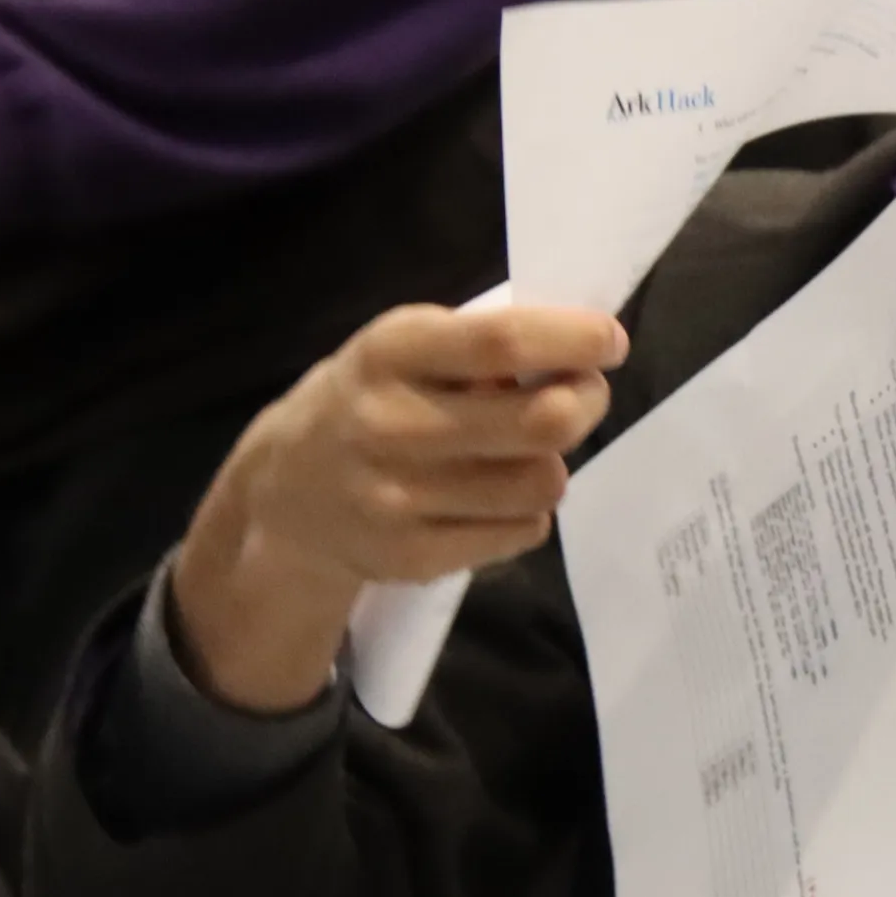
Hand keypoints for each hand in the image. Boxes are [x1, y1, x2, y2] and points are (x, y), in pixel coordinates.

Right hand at [168, 303, 625, 714]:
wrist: (286, 494)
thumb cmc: (369, 400)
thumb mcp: (403, 350)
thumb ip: (478, 346)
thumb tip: (579, 353)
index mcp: (389, 353)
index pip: (500, 342)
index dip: (571, 340)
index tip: (610, 341)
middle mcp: (389, 424)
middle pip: (542, 421)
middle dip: (585, 402)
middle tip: (583, 395)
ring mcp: (398, 498)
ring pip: (542, 483)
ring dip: (552, 463)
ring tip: (524, 452)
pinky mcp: (413, 556)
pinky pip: (523, 532)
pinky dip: (528, 511)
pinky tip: (494, 496)